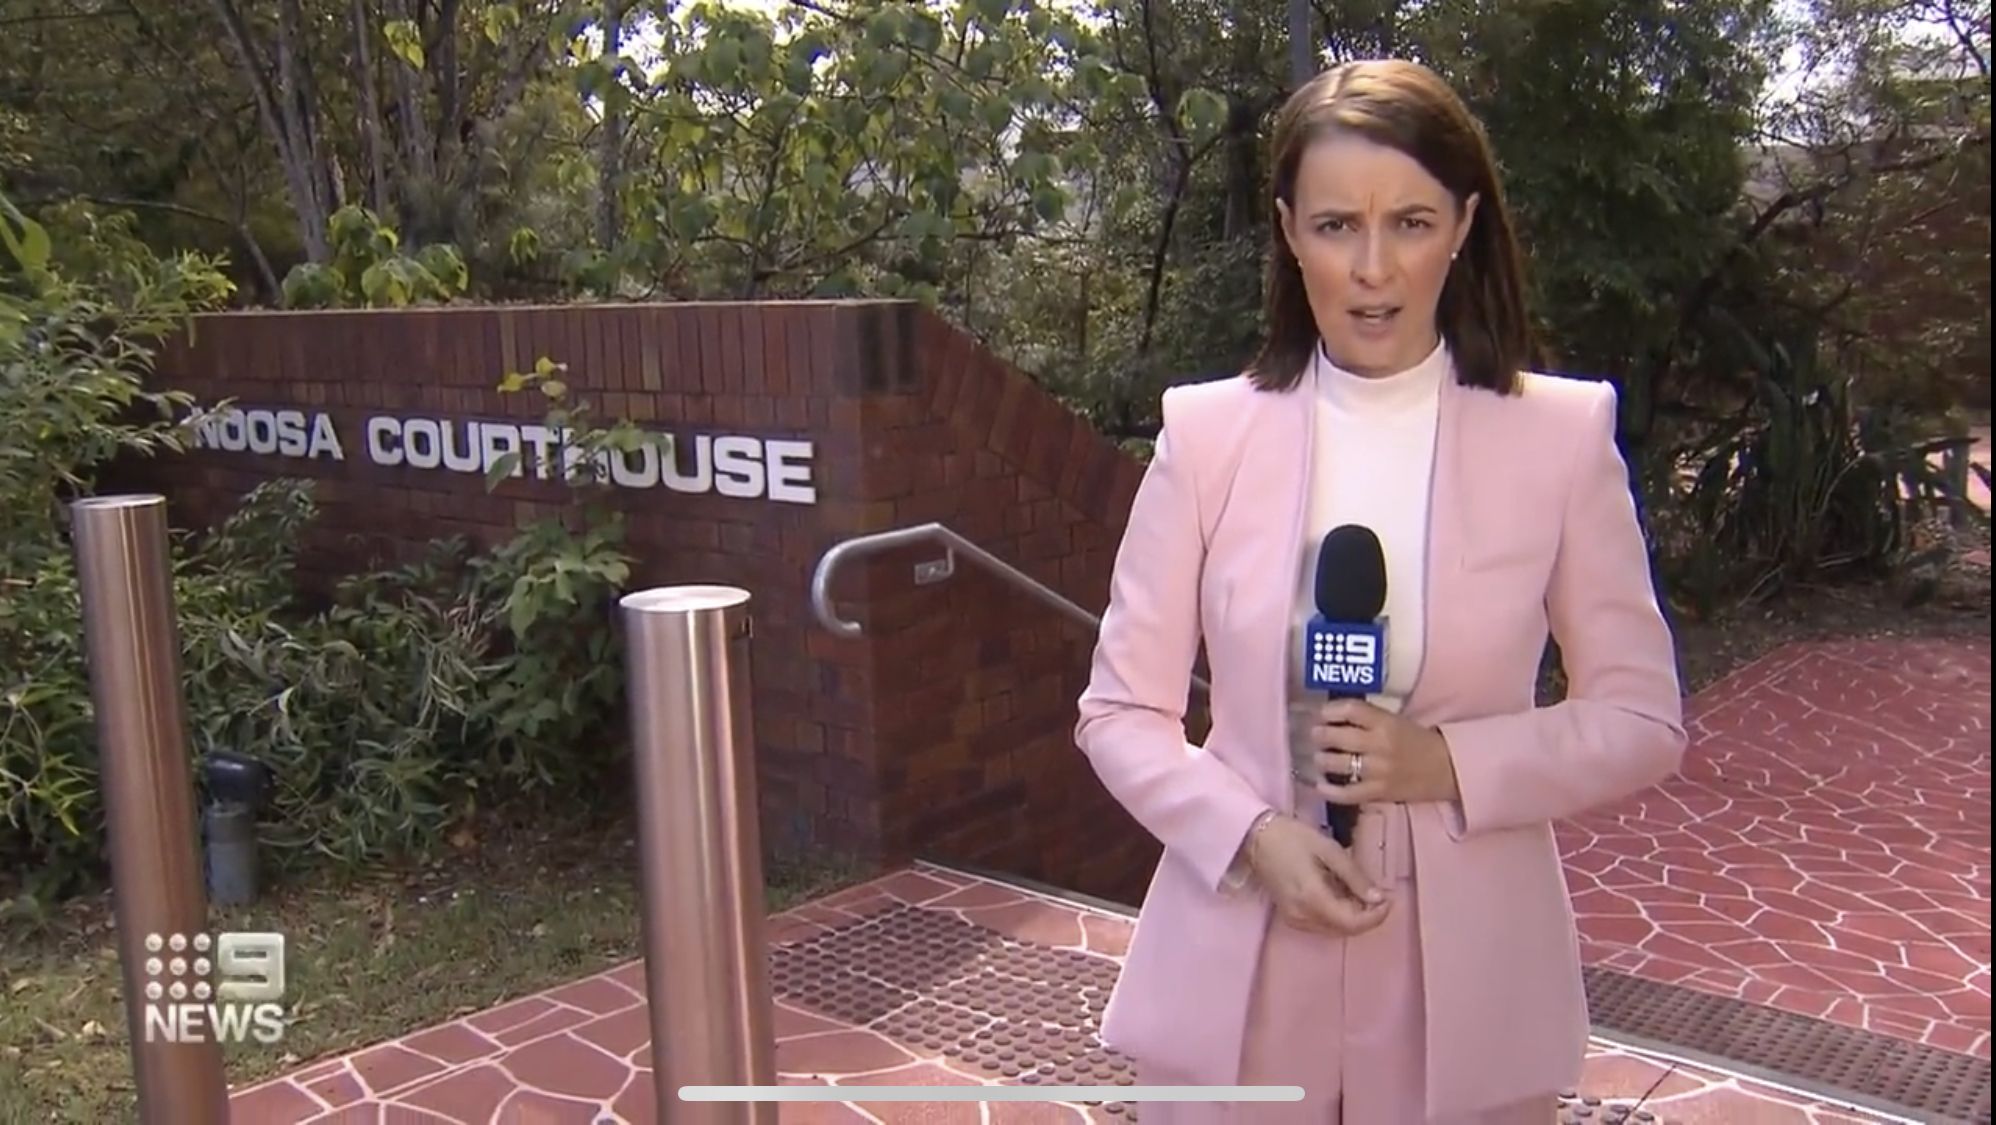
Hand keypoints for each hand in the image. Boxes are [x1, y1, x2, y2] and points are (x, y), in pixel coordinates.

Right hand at [1245, 814, 1390, 935]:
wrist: (1256, 838)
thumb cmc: (1293, 838)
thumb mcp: (1329, 850)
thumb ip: (1355, 877)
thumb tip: (1379, 898)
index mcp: (1313, 899)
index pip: (1353, 923)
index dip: (1376, 916)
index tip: (1389, 899)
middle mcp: (1303, 916)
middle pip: (1345, 930)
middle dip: (1367, 917)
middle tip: (1380, 896)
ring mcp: (1294, 920)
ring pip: (1334, 930)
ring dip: (1353, 918)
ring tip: (1363, 895)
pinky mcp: (1290, 917)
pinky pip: (1322, 925)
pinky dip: (1338, 917)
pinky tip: (1342, 898)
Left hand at [1309, 699, 1460, 805]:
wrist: (1447, 769)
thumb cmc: (1418, 742)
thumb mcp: (1395, 721)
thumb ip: (1367, 719)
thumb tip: (1332, 717)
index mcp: (1385, 722)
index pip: (1350, 709)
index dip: (1329, 710)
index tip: (1321, 714)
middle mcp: (1379, 744)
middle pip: (1334, 736)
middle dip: (1318, 735)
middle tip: (1315, 736)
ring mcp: (1377, 770)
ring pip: (1334, 764)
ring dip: (1320, 760)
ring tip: (1319, 759)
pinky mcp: (1378, 792)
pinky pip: (1345, 793)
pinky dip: (1328, 791)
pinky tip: (1321, 785)